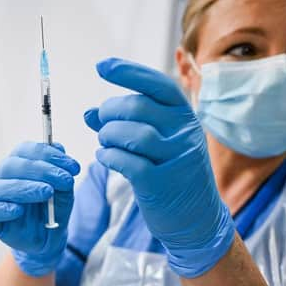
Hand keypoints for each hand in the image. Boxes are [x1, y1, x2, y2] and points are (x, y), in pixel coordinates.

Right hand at [0, 142, 80, 276]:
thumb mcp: (64, 189)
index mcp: (18, 163)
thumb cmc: (52, 208)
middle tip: (64, 180)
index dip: (48, 154)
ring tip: (47, 193)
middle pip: (11, 165)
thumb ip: (61, 169)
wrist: (50, 237)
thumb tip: (58, 146)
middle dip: (40, 170)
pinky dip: (3, 209)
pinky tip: (19, 210)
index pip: (25, 150)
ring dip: (25, 187)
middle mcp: (2, 176)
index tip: (72, 167)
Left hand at [84, 57, 234, 277]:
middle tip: (101, 124)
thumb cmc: (171, 173)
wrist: (197, 218)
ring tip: (104, 143)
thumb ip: (126, 124)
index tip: (101, 66)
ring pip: (131, 134)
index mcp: (185, 116)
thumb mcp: (157, 143)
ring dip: (107, 135)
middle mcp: (185, 133)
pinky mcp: (163, 184)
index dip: (128, 72)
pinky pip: (127, 162)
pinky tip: (106, 158)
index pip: (157, 84)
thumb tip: (89, 112)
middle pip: (137, 107)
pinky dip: (109, 157)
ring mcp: (177, 158)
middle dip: (109, 112)